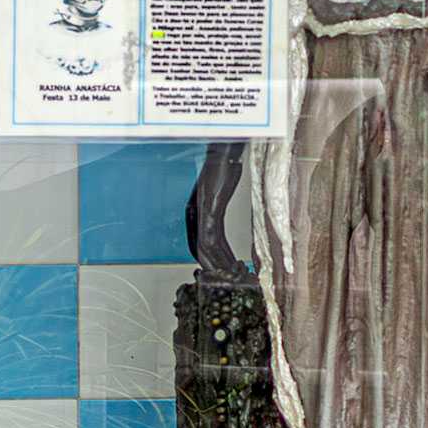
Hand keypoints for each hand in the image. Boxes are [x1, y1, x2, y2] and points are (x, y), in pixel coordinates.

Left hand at [188, 142, 247, 278]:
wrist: (225, 148)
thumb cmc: (224, 160)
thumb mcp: (223, 180)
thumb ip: (223, 190)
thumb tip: (227, 193)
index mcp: (197, 207)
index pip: (201, 239)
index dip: (213, 256)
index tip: (225, 268)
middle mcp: (195, 210)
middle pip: (200, 246)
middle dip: (215, 264)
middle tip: (228, 279)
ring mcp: (201, 209)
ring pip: (205, 246)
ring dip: (220, 263)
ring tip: (232, 275)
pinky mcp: (209, 208)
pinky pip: (212, 236)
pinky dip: (222, 252)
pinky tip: (231, 261)